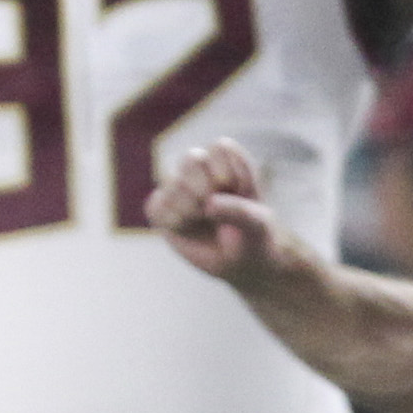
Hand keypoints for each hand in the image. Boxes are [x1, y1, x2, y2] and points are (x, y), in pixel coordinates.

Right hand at [147, 138, 297, 280]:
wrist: (240, 264)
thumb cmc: (253, 237)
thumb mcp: (257, 225)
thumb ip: (239, 211)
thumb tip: (208, 204)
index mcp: (229, 164)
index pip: (220, 148)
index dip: (226, 170)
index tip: (240, 192)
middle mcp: (202, 172)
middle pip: (191, 158)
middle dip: (202, 185)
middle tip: (212, 207)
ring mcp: (180, 191)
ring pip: (172, 182)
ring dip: (188, 206)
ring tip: (200, 219)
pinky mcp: (163, 212)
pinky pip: (155, 206)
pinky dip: (169, 218)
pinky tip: (183, 227)